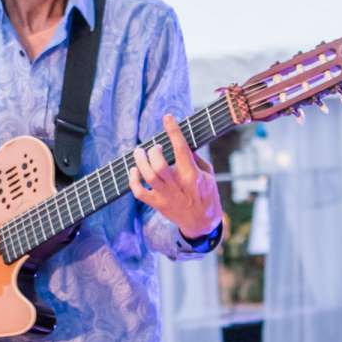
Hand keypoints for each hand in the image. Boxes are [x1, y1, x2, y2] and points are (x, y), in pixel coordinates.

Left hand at [129, 115, 222, 241]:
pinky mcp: (157, 204)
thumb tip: (182, 143)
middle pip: (159, 164)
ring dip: (140, 161)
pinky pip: (139, 192)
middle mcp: (178, 185)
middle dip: (153, 151)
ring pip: (148, 176)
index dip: (173, 131)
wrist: (202, 223)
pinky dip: (133, 180)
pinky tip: (134, 170)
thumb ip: (196, 159)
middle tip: (154, 147)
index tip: (167, 117)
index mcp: (193, 175)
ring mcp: (166, 196)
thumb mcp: (208, 175)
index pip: (181, 149)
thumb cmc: (206, 195)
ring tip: (139, 152)